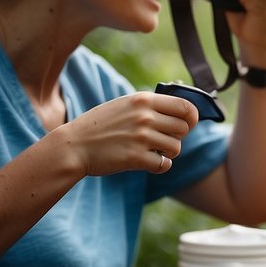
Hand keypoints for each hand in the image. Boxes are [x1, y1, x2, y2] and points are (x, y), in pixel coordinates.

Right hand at [61, 92, 198, 176]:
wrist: (72, 146)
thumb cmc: (98, 126)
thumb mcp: (124, 105)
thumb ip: (149, 106)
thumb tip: (181, 110)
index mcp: (143, 100)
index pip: (185, 106)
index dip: (192, 117)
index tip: (189, 124)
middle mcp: (145, 116)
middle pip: (184, 128)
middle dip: (177, 136)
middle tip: (162, 140)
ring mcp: (141, 137)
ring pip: (176, 147)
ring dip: (167, 152)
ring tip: (151, 150)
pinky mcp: (136, 157)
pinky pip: (164, 164)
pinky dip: (159, 166)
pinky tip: (148, 163)